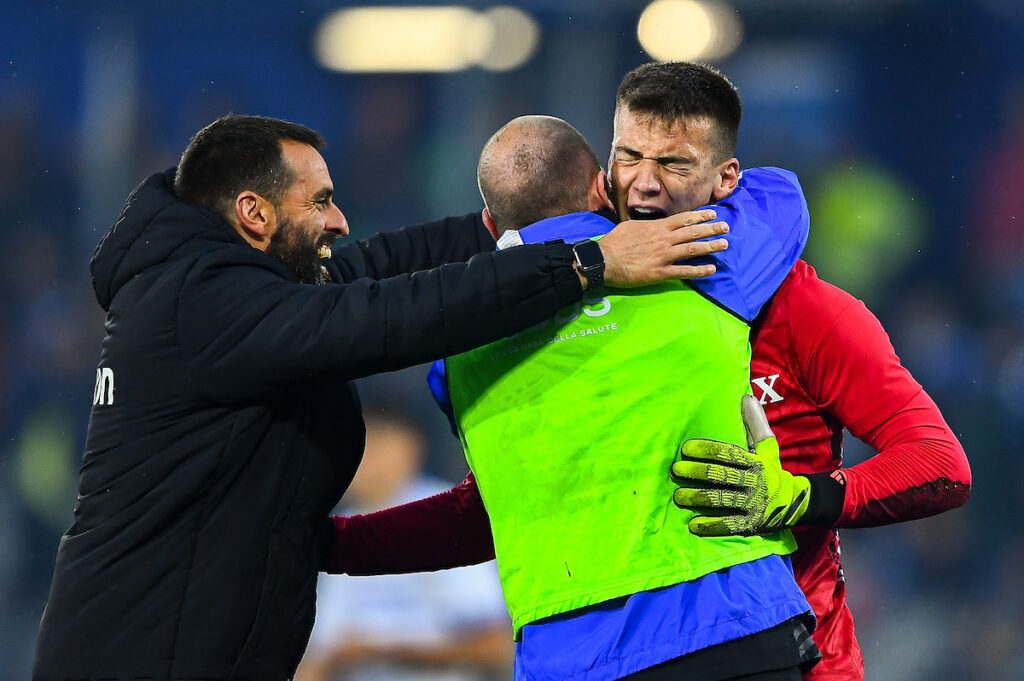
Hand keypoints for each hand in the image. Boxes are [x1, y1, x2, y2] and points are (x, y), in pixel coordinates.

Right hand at [599, 209, 728, 286]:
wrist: (604, 260)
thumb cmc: (615, 242)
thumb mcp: (631, 226)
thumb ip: (647, 225)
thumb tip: (654, 224)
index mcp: (657, 227)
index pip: (684, 219)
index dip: (700, 216)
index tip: (713, 214)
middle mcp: (664, 239)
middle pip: (692, 233)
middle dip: (711, 229)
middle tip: (726, 228)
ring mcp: (664, 256)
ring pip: (692, 250)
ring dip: (710, 247)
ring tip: (724, 245)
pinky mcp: (660, 272)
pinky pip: (684, 271)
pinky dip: (699, 270)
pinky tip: (711, 269)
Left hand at [670, 395, 809, 535]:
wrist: (796, 502)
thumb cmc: (772, 470)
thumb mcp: (768, 447)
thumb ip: (755, 423)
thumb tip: (746, 397)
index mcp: (756, 462)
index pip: (728, 453)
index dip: (706, 449)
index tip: (685, 448)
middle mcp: (754, 483)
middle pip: (720, 476)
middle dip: (696, 472)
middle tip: (676, 470)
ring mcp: (752, 505)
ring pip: (720, 500)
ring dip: (697, 498)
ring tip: (677, 495)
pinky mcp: (750, 524)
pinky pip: (728, 525)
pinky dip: (710, 526)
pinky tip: (692, 524)